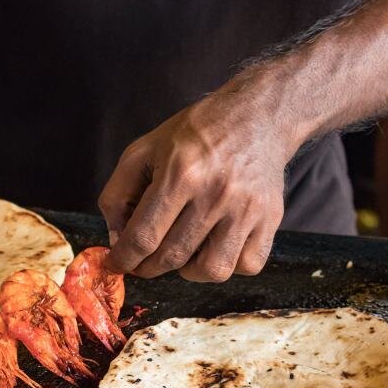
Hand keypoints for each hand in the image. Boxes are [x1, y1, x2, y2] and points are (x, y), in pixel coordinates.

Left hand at [99, 89, 294, 282]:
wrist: (257, 117)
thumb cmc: (195, 135)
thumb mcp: (144, 150)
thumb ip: (118, 194)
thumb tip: (118, 240)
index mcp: (180, 173)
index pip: (143, 236)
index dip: (123, 259)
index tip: (116, 264)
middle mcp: (216, 193)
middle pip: (172, 256)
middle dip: (148, 267)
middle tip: (141, 262)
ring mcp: (247, 209)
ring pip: (212, 270)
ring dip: (188, 271)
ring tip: (181, 252)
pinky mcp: (271, 219)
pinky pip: (246, 265)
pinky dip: (226, 265)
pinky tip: (214, 245)